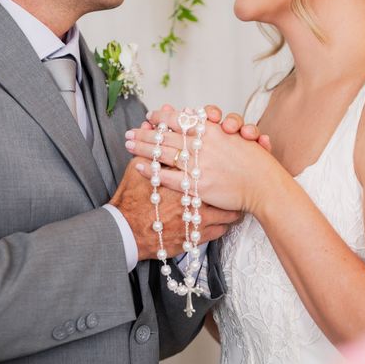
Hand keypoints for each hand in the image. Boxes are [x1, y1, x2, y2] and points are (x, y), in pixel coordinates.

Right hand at [110, 157, 240, 260]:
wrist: (127, 232)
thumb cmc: (131, 202)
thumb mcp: (136, 170)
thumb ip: (147, 148)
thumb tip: (150, 127)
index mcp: (183, 178)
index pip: (207, 166)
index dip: (220, 159)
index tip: (225, 158)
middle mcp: (194, 196)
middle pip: (222, 187)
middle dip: (231, 182)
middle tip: (237, 178)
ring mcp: (197, 217)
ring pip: (226, 211)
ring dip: (231, 206)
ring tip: (236, 201)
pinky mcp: (196, 236)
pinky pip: (220, 229)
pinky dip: (224, 224)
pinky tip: (227, 220)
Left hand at [125, 110, 281, 212]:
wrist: (264, 185)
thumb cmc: (254, 161)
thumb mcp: (235, 136)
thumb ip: (214, 126)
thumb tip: (195, 114)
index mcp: (211, 130)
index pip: (179, 118)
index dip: (161, 117)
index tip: (150, 116)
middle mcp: (202, 144)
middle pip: (165, 135)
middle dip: (144, 133)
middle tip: (128, 132)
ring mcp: (198, 164)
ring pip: (161, 152)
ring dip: (141, 147)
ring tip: (127, 144)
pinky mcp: (196, 184)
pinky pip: (166, 176)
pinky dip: (149, 170)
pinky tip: (137, 166)